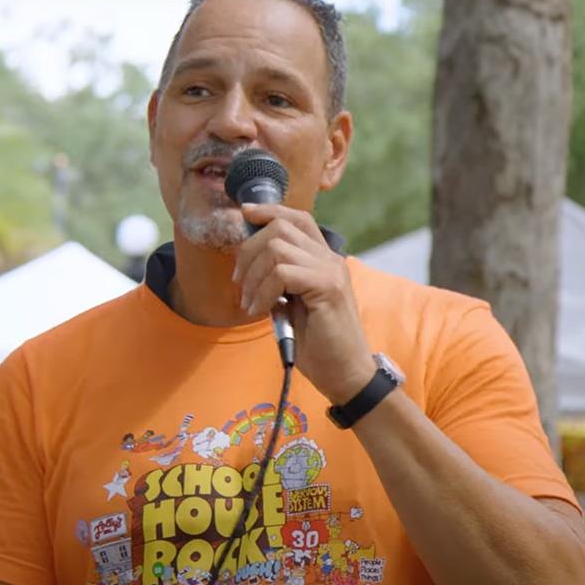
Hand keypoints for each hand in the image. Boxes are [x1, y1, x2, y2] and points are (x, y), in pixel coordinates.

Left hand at [233, 203, 376, 402]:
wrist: (345, 373)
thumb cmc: (319, 345)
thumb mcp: (292, 306)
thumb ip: (279, 283)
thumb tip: (250, 265)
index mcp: (323, 259)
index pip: (297, 218)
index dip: (269, 211)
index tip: (244, 214)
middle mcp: (330, 259)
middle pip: (280, 228)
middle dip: (248, 251)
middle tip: (239, 284)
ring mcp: (331, 270)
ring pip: (277, 248)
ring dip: (252, 276)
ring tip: (249, 303)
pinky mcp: (328, 287)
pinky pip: (282, 273)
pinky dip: (262, 292)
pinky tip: (260, 311)